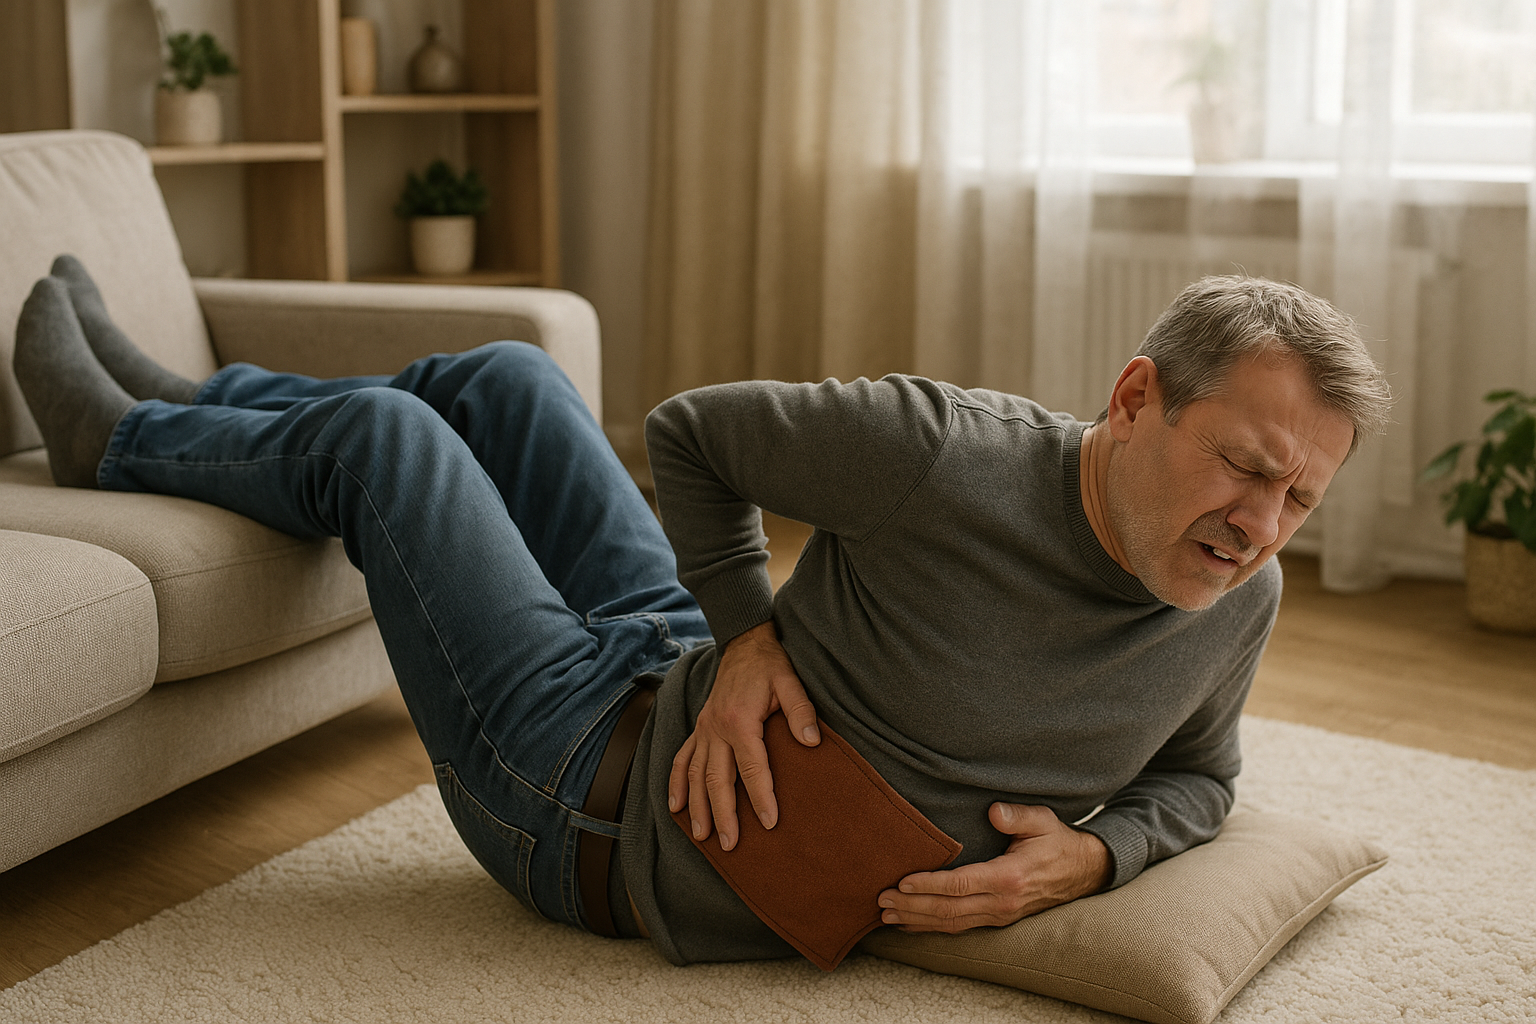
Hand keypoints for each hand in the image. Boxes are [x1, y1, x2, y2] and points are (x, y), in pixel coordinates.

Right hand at [667, 621, 819, 850]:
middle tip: (731, 844)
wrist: (745, 644)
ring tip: (703, 837)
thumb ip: (801, 712)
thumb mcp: (791, 683)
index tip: (770, 822)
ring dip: (698, 807)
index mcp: (740, 720)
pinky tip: (676, 808)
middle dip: (724, 814)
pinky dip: (677, 784)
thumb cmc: (771, 666)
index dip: (761, 796)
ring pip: (696, 775)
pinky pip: (682, 759)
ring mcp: (704, 729)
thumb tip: (812, 743)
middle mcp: (716, 728)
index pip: (752, 767)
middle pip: (718, 779)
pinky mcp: (699, 729)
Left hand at [877, 803, 1111, 931]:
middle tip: (882, 899)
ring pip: (952, 923)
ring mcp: (1000, 914)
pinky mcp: (998, 919)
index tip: (903, 881)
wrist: (1086, 871)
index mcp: (1009, 877)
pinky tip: (910, 926)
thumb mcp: (1042, 821)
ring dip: (917, 921)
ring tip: (886, 915)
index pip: (961, 884)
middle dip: (913, 906)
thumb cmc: (1058, 841)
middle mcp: (1002, 902)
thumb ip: (1017, 816)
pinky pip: (961, 927)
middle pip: (949, 910)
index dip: (930, 885)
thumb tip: (993, 811)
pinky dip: (932, 928)